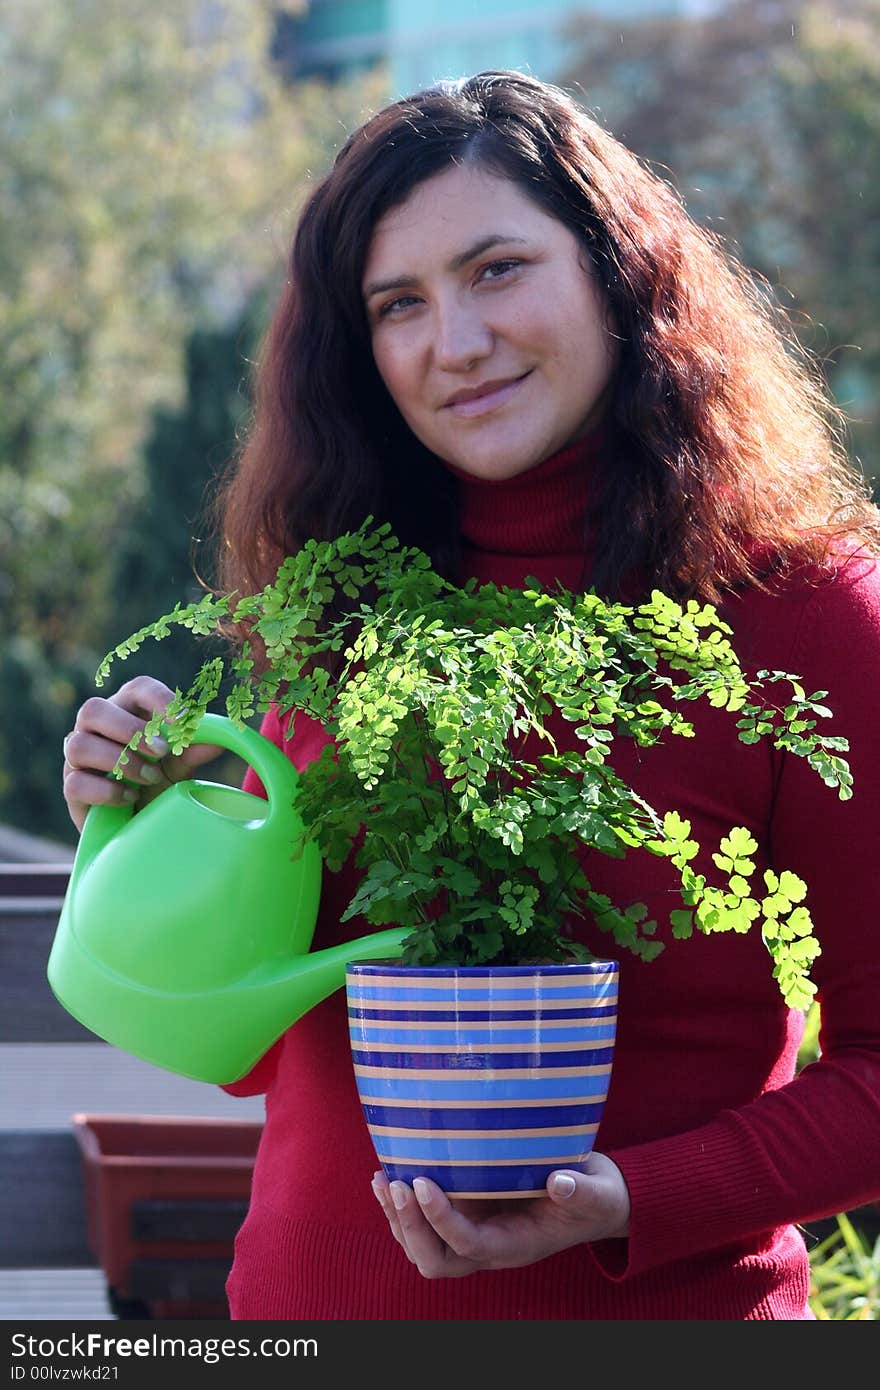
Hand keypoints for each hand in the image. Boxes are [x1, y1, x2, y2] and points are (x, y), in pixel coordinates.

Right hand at [61, 675, 222, 832]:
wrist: (136, 823)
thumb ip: (192, 752)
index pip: (137, 688)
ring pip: (79, 744)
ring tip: (149, 778)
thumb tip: (219, 740)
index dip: (159, 699)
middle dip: (130, 730)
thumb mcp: (178, 767)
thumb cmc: (155, 782)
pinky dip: (107, 790)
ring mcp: (78, 757)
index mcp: (128, 710)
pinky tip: (129, 797)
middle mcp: (97, 728)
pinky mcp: (71, 787)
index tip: (183, 722)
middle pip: (94, 709)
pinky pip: (76, 782)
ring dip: (120, 761)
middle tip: (162, 752)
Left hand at [371, 1151, 629, 1278]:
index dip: (441, 1219)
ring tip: (383, 1178)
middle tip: (397, 1182)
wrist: (593, 1199)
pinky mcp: (466, 1214)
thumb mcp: (596, 1193)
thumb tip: (559, 1183)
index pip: (469, 1244)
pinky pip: (423, 1222)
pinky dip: (401, 1205)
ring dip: (397, 1217)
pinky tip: (389, 1174)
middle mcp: (488, 1247)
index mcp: (516, 1246)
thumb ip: (581, 1190)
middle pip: (435, 1259)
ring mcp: (473, 1233)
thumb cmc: (595, 1196)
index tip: (423, 1182)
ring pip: (421, 1245)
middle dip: (411, 1226)